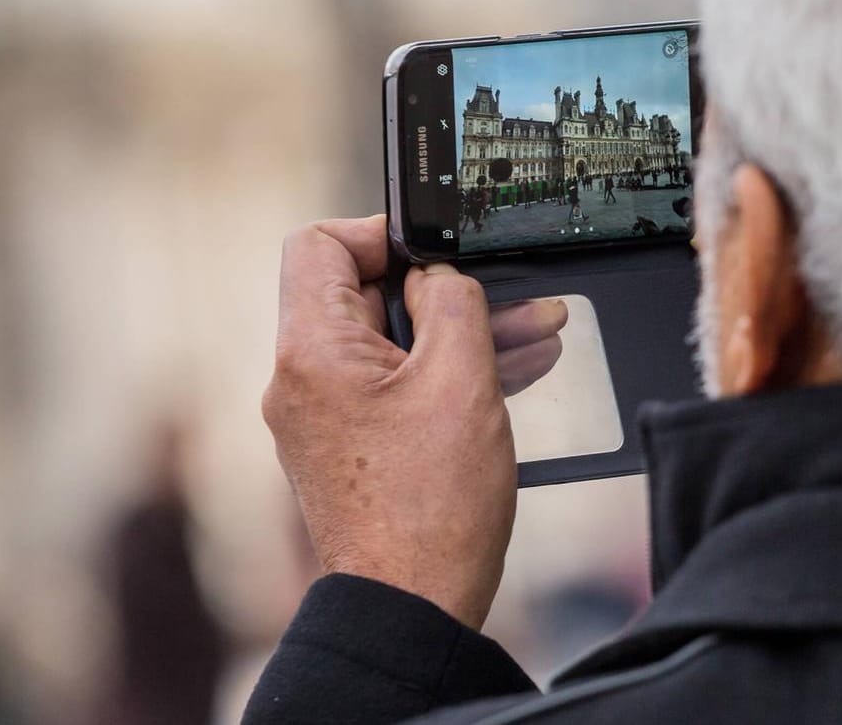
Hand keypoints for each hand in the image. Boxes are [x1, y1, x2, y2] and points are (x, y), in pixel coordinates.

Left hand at [264, 216, 565, 628]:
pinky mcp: (351, 448)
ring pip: (392, 343)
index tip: (438, 253)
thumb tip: (438, 274)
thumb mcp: (460, 380)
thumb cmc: (431, 508)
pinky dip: (447, 373)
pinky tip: (516, 370)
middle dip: (446, 291)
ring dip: (461, 332)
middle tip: (514, 297)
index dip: (383, 234)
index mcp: (312, 351)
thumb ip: (451, 301)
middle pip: (365, 294)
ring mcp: (324, 417)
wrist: (413, 606)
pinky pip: (396, 386)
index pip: (321, 243)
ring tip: (538, 332)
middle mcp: (303, 380)